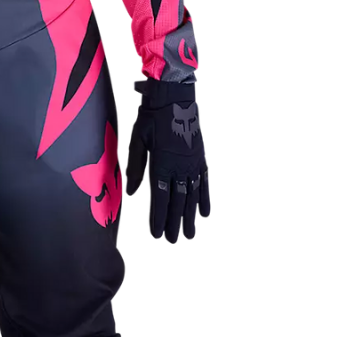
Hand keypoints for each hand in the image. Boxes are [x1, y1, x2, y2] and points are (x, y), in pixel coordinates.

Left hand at [125, 80, 209, 242]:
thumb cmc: (151, 116)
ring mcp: (192, 162)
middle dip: (174, 222)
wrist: (175, 96)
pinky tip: (204, 212)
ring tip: (189, 234)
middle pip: (178, 200)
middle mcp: (180, 166)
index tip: (157, 234)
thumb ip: (135, 167)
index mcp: (162, 163)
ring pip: (192, 195)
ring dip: (190, 216)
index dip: (159, 217)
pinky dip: (205, 198)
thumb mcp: (138, 139)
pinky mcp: (199, 156)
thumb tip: (132, 192)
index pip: (160, 197)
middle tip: (173, 240)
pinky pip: (204, 181)